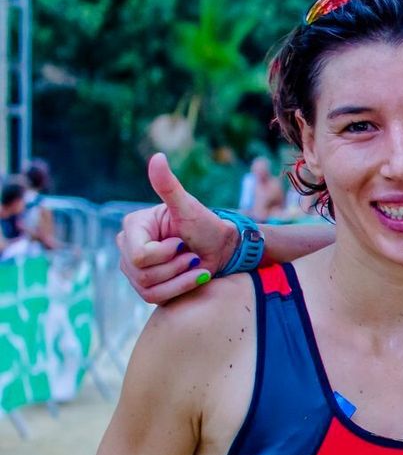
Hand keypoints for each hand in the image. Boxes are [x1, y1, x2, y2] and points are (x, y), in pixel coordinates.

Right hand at [115, 154, 234, 304]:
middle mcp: (127, 247)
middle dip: (175, 266)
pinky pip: (154, 298)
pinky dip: (180, 289)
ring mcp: (134, 269)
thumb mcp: (189, 207)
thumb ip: (169, 186)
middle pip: (142, 273)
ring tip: (194, 264)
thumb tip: (157, 157)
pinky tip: (194, 277)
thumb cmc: (207, 226)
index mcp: (134, 226)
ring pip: (148, 287)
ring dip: (180, 278)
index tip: (181, 243)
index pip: (138, 255)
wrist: (222, 249)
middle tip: (191, 255)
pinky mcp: (146, 287)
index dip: (165, 253)